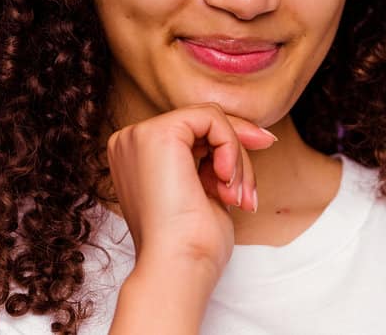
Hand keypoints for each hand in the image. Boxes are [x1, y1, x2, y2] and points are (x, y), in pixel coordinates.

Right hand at [105, 102, 278, 279]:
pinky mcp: (158, 132)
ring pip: (209, 120)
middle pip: (201, 124)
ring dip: (236, 158)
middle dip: (237, 154)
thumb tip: (254, 135)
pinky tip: (226, 179)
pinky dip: (231, 146)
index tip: (248, 179)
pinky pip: (211, 118)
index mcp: (136, 157)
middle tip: (249, 192)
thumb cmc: (190, 246)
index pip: (190, 134)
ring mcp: (140, 135)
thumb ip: (214, 162)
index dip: (227, 149)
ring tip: (236, 197)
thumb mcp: (204, 192)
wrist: (177, 268)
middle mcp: (131, 141)